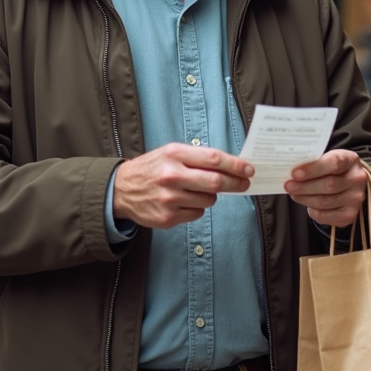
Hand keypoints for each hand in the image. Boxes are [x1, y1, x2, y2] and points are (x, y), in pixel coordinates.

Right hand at [113, 144, 254, 228]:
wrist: (121, 189)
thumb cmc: (152, 168)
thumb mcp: (170, 153)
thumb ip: (198, 158)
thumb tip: (231, 166)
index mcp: (174, 154)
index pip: (213, 159)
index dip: (235, 165)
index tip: (249, 169)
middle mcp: (171, 176)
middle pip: (215, 182)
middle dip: (235, 183)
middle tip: (244, 183)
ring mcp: (169, 199)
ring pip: (209, 200)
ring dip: (211, 196)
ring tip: (198, 190)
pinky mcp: (167, 217)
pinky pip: (197, 214)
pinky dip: (197, 208)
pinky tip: (185, 201)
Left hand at [284, 149, 367, 228]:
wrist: (350, 183)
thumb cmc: (333, 169)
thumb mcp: (327, 159)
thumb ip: (314, 163)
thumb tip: (292, 172)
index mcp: (350, 160)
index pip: (334, 163)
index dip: (313, 169)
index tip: (295, 173)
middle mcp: (357, 179)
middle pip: (329, 185)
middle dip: (305, 187)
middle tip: (288, 186)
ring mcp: (355, 198)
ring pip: (325, 202)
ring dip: (305, 198)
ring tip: (294, 194)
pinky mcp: (350, 215)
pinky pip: (326, 216)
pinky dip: (313, 211)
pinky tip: (307, 204)